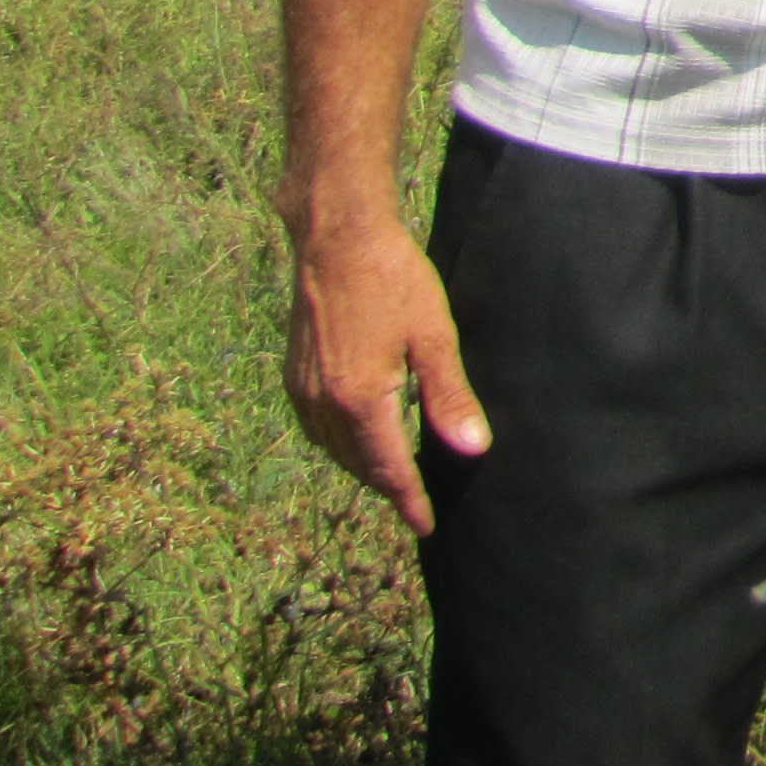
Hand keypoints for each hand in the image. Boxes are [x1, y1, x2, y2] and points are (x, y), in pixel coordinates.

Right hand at [286, 213, 486, 536]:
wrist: (336, 240)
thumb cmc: (392, 280)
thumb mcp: (434, 337)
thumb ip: (449, 397)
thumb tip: (472, 449)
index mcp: (359, 401)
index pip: (388, 469)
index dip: (409, 501)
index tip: (426, 525)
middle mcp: (323, 405)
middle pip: (359, 465)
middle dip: (388, 486)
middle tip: (417, 499)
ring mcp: (302, 391)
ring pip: (335, 450)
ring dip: (364, 466)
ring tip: (395, 472)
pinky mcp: (294, 376)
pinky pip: (317, 428)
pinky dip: (342, 443)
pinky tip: (361, 434)